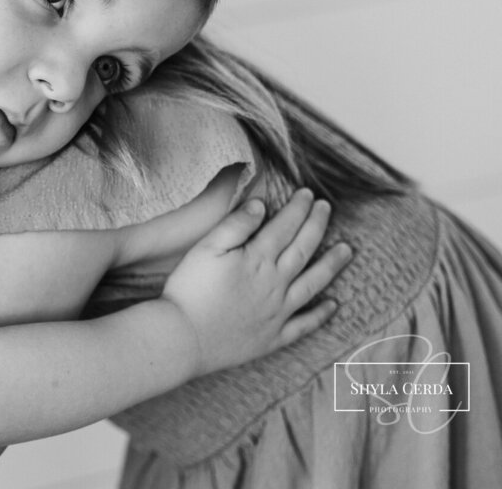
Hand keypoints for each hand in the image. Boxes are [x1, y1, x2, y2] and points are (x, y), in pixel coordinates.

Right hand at [161, 189, 350, 374]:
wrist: (184, 337)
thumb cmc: (189, 290)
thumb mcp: (205, 248)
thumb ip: (235, 225)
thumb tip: (261, 205)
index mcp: (257, 259)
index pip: (284, 227)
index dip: (298, 209)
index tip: (308, 194)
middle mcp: (275, 283)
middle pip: (304, 249)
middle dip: (317, 225)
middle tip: (327, 208)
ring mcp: (278, 311)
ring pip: (313, 283)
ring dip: (332, 265)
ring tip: (347, 250)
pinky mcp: (274, 336)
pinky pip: (305, 325)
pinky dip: (321, 314)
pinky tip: (333, 305)